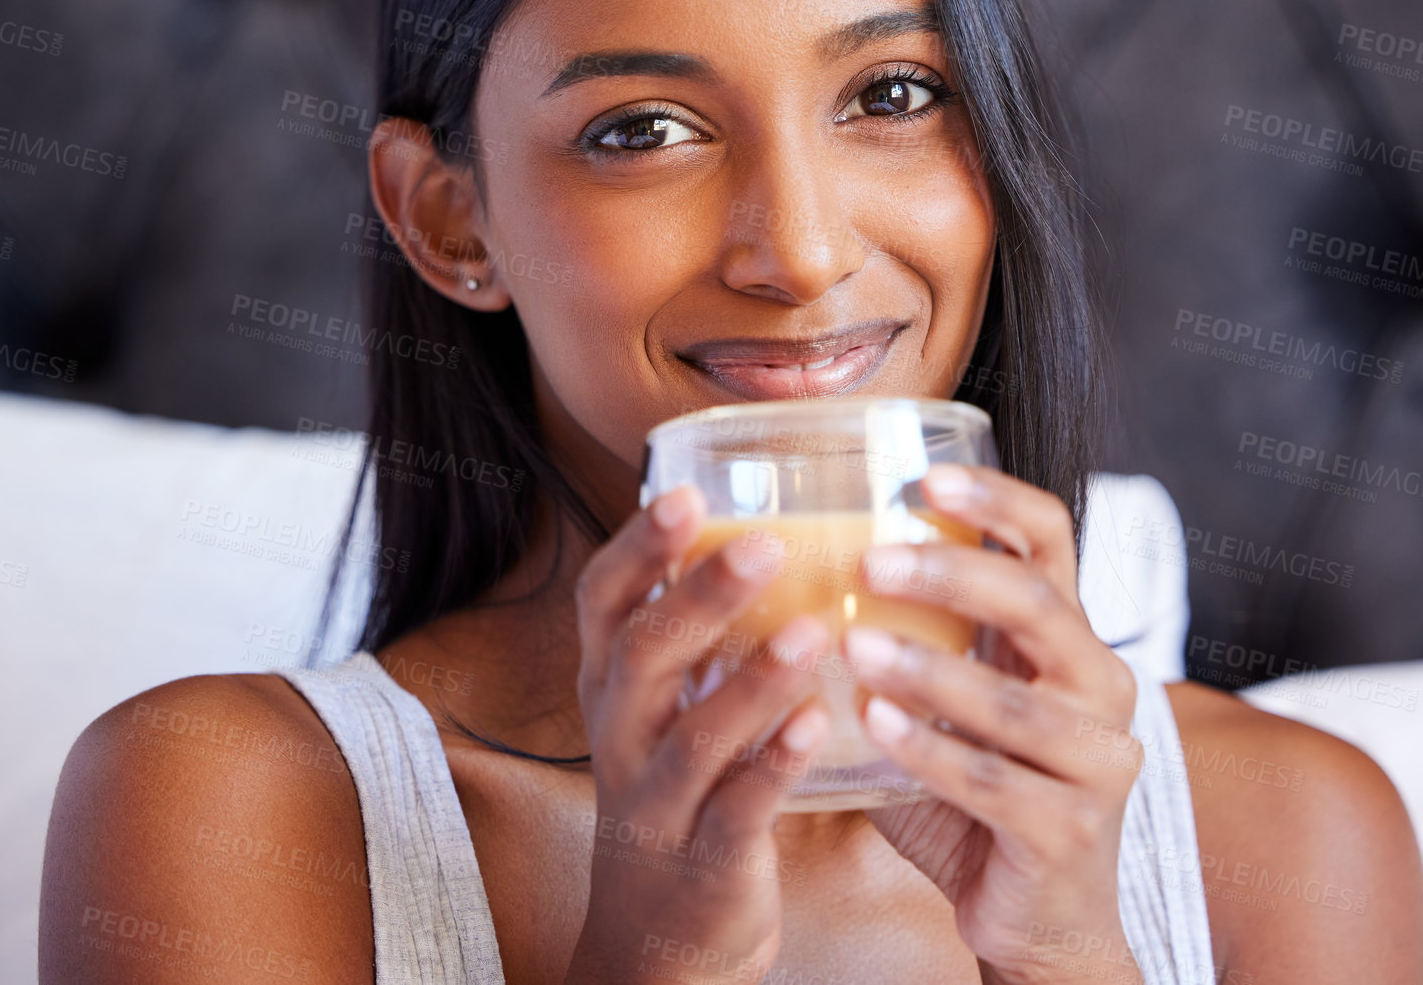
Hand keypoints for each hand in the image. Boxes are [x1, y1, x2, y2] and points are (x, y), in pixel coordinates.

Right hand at [566, 485, 833, 984]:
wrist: (658, 930)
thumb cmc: (675, 782)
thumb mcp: (660, 702)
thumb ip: (693, 627)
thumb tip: (759, 516)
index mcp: (612, 681)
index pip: (603, 601)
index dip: (636, 547)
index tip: (682, 492)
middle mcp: (622, 733)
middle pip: (644, 655)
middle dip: (700, 598)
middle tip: (764, 544)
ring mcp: (659, 800)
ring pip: (694, 736)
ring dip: (753, 681)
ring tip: (813, 630)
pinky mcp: (707, 859)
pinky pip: (738, 810)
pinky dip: (776, 766)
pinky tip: (820, 723)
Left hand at [845, 464, 1144, 984]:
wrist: (1033, 918)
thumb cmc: (971, 794)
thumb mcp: (945, 706)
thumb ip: (901, 646)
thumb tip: (782, 581)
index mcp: (1064, 638)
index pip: (1050, 540)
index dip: (995, 501)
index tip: (924, 479)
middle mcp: (1099, 683)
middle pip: (1038, 604)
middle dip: (952, 576)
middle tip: (869, 563)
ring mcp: (1097, 759)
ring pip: (1014, 700)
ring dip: (928, 669)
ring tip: (854, 647)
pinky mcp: (1071, 829)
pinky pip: (994, 781)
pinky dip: (930, 750)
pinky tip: (873, 726)